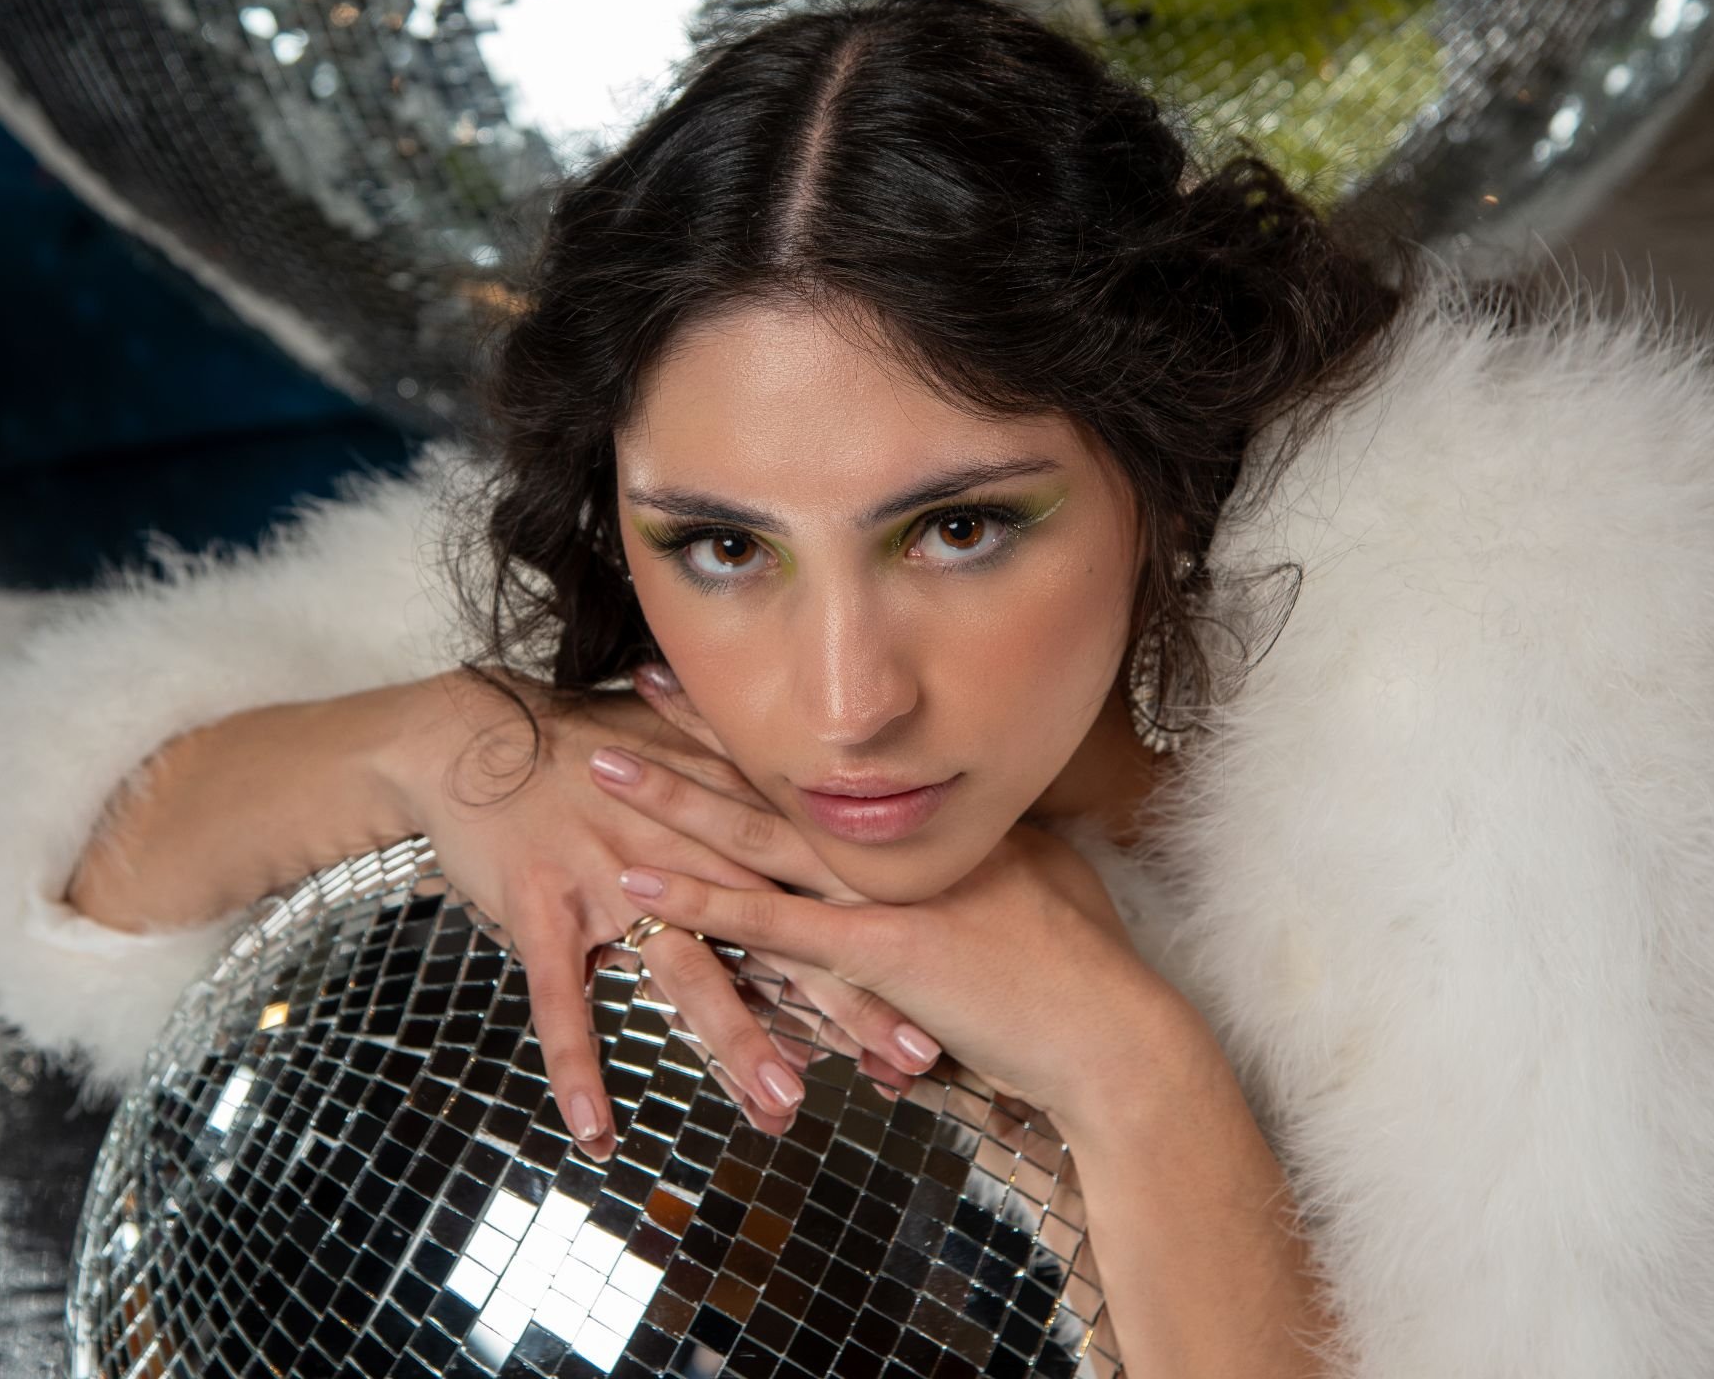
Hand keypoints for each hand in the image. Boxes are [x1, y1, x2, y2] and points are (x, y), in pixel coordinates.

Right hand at [374, 664, 925, 1161]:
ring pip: (687, 971)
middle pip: (779, 938)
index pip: (818, 898)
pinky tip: (596, 1128)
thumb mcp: (679, 779)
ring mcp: (613, 879)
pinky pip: (562, 998)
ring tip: (784, 1106)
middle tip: (907, 1064)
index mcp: (726, 826)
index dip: (878, 952)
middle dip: (846, 1003)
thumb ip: (741, 830)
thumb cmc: (585, 760)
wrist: (477, 735)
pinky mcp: (543, 905)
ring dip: (737, 1041)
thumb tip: (805, 885)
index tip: (935, 1001)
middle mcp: (685, 852)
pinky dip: (577, 1064)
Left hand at [596, 675, 1177, 1136]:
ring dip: (674, 799)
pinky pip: (768, 925)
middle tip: (638, 682)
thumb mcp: (1037, 885)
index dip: (765, 727)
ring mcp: (883, 892)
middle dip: (702, 732)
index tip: (715, 685)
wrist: (1110, 1031)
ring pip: (755, 836)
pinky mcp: (877, 951)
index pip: (828, 767)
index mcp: (929, 822)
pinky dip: (699, 902)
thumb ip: (993, 857)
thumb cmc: (1085, 968)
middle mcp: (897, 840)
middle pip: (778, 780)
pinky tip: (639, 882)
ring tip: (603, 765)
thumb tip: (979, 840)